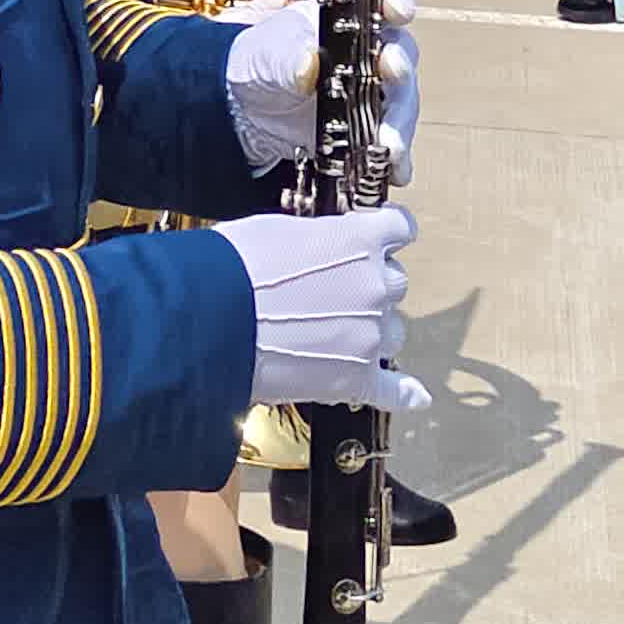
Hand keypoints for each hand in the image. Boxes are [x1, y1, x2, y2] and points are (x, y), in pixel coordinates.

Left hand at [219, 0, 419, 173]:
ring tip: (389, 144)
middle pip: (400, 55)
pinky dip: (395, 159)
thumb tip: (308, 63)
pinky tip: (394, 171)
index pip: (383, 3)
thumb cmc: (261, 64)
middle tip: (393, 74)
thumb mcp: (268, 54)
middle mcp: (370, 53)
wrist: (245, 110)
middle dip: (400, 66)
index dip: (396, 3)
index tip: (397, 10)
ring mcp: (373, 93)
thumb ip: (289, 56)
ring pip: (401, 103)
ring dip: (399, 122)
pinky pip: (391, 144)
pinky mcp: (369, 131)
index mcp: (348, 19)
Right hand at [223, 206, 424, 413]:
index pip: (401, 228)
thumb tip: (324, 249)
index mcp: (359, 241)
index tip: (387, 235)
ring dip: (371, 330)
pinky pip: (394, 390)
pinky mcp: (354, 380)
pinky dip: (404, 393)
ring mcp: (369, 336)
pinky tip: (415, 395)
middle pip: (395, 283)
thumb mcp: (278, 230)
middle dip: (369, 284)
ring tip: (331, 333)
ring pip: (393, 332)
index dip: (390, 232)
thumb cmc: (233, 267)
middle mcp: (374, 286)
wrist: (209, 320)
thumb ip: (320, 239)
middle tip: (332, 291)